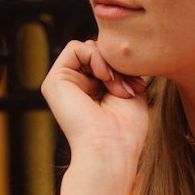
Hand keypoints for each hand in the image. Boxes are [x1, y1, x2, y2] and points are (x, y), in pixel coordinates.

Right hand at [42, 39, 150, 194]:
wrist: (112, 147)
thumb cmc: (126, 128)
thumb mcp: (129, 89)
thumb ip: (120, 67)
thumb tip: (112, 47)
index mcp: (92, 91)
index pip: (108, 60)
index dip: (124, 67)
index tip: (140, 86)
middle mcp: (75, 87)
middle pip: (98, 52)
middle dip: (118, 64)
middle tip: (129, 86)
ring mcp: (63, 84)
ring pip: (88, 47)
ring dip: (108, 63)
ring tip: (116, 86)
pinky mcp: (54, 81)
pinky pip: (75, 47)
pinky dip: (94, 57)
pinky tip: (103, 77)